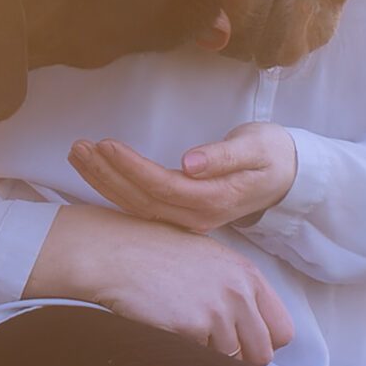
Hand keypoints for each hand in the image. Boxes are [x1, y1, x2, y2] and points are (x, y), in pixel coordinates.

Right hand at [26, 202, 293, 365]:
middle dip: (241, 359)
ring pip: (232, 363)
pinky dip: (187, 356)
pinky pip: (201, 362)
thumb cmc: (156, 255)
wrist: (114, 253)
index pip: (282, 331)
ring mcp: (216, 311)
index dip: (262, 342)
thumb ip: (236, 289)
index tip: (242, 342)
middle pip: (262, 354)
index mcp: (247, 274)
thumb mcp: (209, 260)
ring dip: (211, 357)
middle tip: (211, 347)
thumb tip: (252, 329)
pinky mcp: (190, 328)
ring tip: (184, 334)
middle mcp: (238, 292)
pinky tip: (169, 333)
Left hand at [68, 123, 297, 231]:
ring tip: (77, 155)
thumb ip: (223, 156)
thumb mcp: (256, 148)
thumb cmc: (272, 155)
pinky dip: (115, 189)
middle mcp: (196, 217)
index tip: (106, 145)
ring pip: (137, 205)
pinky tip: (96, 175)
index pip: (163, 186)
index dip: (132, 168)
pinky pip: (142, 207)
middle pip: (141, 199)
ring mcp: (187, 220)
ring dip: (104, 181)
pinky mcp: (180, 215)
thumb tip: (190, 163)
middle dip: (106, 174)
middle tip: (77, 147)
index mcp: (214, 200)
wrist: (288, 177)